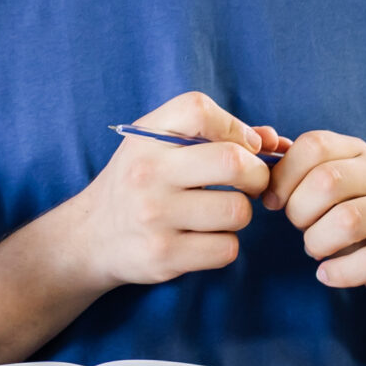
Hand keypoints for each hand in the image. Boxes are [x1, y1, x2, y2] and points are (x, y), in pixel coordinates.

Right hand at [66, 92, 282, 286]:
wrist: (90, 236)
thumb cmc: (138, 183)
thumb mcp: (159, 146)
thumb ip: (214, 135)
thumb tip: (275, 141)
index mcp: (145, 138)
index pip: (199, 110)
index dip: (235, 127)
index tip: (243, 146)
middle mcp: (147, 173)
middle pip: (233, 161)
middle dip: (257, 174)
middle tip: (250, 184)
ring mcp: (154, 216)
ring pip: (237, 211)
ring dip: (239, 215)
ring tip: (218, 214)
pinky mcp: (164, 255)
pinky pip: (226, 249)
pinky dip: (224, 245)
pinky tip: (204, 239)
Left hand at [263, 132, 365, 306]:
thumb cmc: (347, 219)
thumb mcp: (320, 191)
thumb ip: (289, 170)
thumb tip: (259, 155)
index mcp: (357, 151)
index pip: (314, 145)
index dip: (283, 175)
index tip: (272, 201)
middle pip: (328, 181)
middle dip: (299, 211)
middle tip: (298, 228)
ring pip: (349, 221)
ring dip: (317, 242)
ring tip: (315, 250)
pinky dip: (339, 272)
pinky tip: (327, 274)